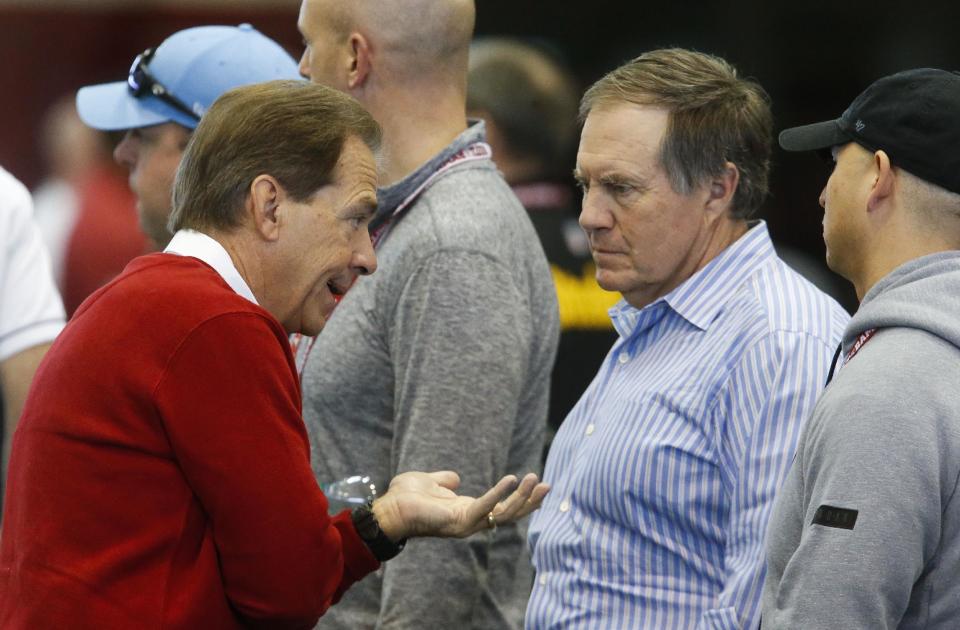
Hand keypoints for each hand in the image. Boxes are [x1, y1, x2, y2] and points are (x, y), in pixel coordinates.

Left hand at [371, 471, 548, 540]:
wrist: (389, 508)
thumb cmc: (406, 497)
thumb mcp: (431, 482)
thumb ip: (445, 480)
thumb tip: (455, 478)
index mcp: (467, 512)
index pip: (501, 509)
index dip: (520, 499)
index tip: (537, 484)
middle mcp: (471, 521)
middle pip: (509, 515)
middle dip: (529, 501)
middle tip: (547, 485)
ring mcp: (466, 524)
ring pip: (503, 514)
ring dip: (522, 498)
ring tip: (536, 480)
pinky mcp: (459, 521)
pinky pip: (485, 507)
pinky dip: (499, 494)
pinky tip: (513, 480)